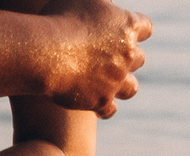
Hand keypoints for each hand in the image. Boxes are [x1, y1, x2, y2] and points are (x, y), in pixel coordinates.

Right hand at [43, 0, 149, 117]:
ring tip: (108, 86)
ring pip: (131, 88)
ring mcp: (116, 80)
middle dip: (126, 60)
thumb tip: (105, 0)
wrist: (44, 54)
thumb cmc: (59, 20)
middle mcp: (128, 54)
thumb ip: (99, 0)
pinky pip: (109, 110)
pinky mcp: (100, 100)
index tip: (124, 33)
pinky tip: (94, 105)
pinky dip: (104, 108)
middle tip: (109, 60)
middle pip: (139, 59)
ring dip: (122, 86)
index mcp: (127, 27)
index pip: (145, 28)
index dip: (135, 31)